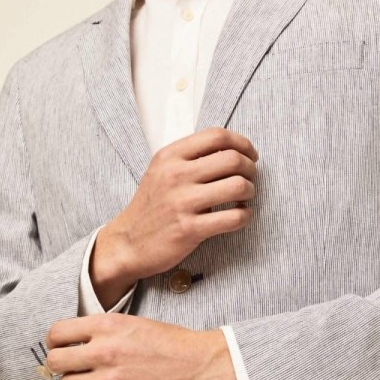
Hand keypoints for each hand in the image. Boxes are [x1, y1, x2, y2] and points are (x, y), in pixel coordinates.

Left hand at [45, 313, 239, 379]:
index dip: (56, 343)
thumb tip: (78, 342)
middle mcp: (106, 351)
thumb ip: (104, 330)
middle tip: (74, 369)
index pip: (57, 333)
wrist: (203, 366)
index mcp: (108, 325)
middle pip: (55, 362)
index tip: (63, 348)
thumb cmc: (175, 345)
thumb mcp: (135, 323)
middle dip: (61, 366)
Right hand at [90, 127, 257, 307]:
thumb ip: (190, 157)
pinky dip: (245, 215)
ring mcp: (183, 202)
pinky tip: (241, 215)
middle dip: (251, 168)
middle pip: (232, 159)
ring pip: (238, 186)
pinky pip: (234, 218)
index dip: (242, 143)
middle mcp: (176, 175)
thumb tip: (231, 150)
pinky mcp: (190, 229)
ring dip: (250, 191)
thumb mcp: (161, 171)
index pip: (217, 136)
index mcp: (170, 156)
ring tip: (245, 198)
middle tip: (250, 179)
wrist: (128, 243)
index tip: (250, 155)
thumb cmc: (152, 206)